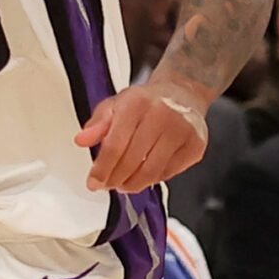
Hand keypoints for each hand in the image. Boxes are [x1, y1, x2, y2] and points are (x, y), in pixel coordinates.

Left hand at [76, 76, 208, 191]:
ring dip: (134, 184)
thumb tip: (82, 140)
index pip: (115, 145)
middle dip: (116, 179)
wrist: (183, 93)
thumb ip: (97, 124)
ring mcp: (182, 130)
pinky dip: (154, 179)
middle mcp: (162, 114)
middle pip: (132, 161)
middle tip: (108, 185)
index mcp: (137, 103)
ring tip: (124, 184)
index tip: (94, 182)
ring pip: (151, 171)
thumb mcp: (116, 105)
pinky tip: (145, 175)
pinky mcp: (195, 144)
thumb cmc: (147, 102)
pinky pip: (169, 173)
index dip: (102, 169)